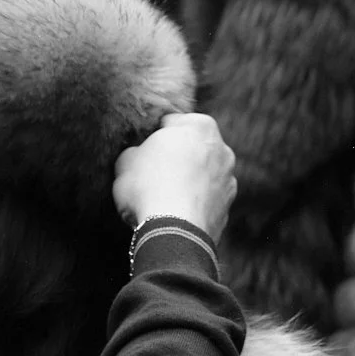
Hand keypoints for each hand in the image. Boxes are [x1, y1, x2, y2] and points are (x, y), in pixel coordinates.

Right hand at [112, 111, 235, 238]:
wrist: (173, 232)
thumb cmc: (148, 187)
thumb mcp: (126, 160)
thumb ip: (136, 150)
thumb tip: (138, 156)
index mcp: (200, 126)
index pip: (171, 123)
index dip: (152, 138)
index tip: (142, 153)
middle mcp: (222, 148)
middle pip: (191, 149)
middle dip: (175, 159)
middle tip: (151, 176)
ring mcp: (228, 180)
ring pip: (201, 176)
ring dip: (186, 182)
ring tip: (162, 200)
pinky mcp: (227, 208)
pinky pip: (205, 201)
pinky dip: (193, 205)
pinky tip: (175, 215)